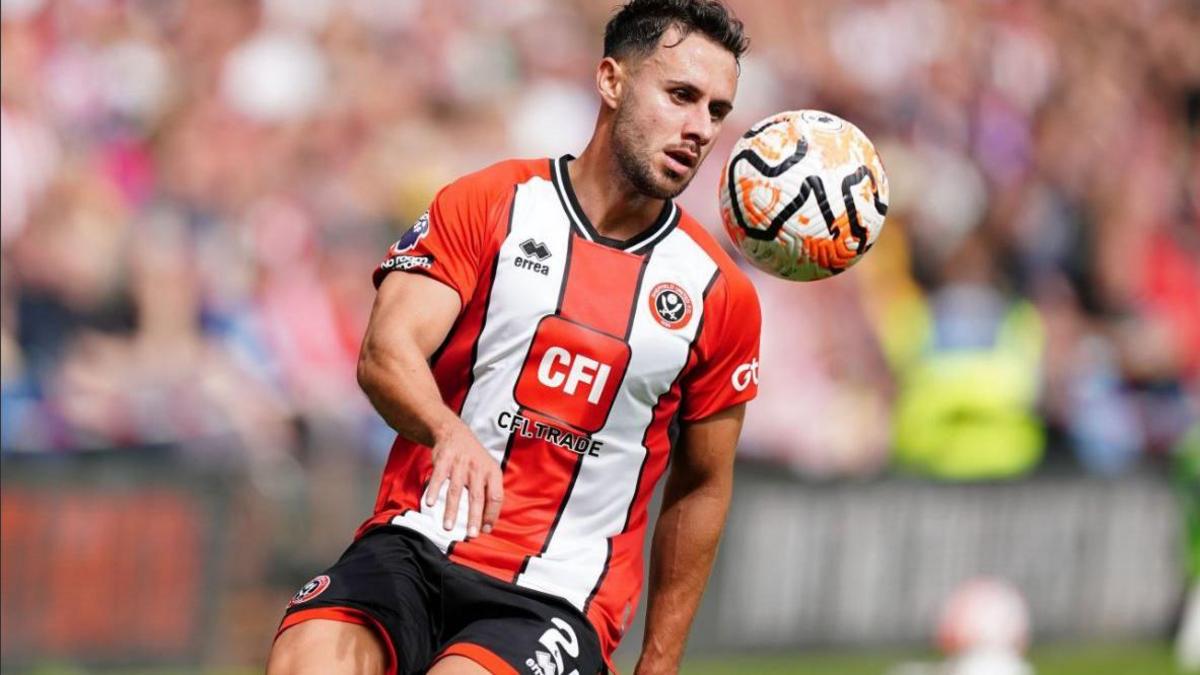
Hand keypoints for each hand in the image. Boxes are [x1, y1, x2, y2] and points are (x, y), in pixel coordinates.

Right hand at [424, 421, 503, 537]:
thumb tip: (488, 522)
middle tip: (471, 534)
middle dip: (474, 517)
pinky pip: (438, 478)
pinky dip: (433, 491)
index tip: (486, 529)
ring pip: (456, 491)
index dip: (492, 514)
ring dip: (451, 510)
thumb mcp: (488, 470)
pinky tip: (430, 503)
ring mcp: (460, 464)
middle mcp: (478, 468)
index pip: (495, 497)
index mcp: (492, 472)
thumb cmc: (474, 458)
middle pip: (477, 497)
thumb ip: (489, 492)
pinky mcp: (444, 460)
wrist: (455, 433)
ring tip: (448, 527)